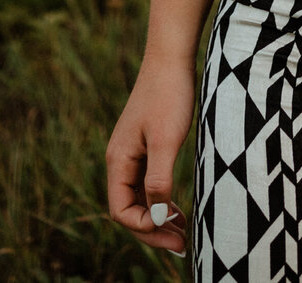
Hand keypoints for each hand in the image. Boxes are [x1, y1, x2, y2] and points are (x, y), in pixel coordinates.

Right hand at [106, 55, 195, 256]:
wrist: (171, 56)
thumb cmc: (169, 95)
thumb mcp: (166, 140)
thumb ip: (159, 180)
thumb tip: (156, 218)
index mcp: (118, 161)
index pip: (121, 211)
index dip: (145, 228)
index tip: (174, 232)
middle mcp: (121, 160)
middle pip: (129, 209)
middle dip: (153, 229)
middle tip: (182, 244)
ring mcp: (133, 152)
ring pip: (140, 198)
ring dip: (158, 217)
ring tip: (183, 231)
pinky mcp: (146, 145)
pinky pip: (148, 183)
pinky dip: (161, 199)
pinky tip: (178, 205)